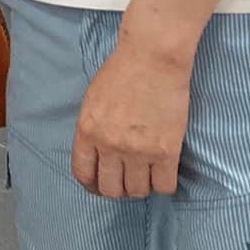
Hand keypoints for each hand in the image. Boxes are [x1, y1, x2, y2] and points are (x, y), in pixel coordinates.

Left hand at [71, 39, 190, 198]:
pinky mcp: (166, 152)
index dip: (92, 185)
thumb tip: (97, 154)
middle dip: (118, 189)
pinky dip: (163, 184)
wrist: (152, 58)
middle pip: (110, 189)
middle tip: (126, 180)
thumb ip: (93, 130)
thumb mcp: (92, 101)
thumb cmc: (121, 72)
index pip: (83, 174)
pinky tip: (163, 171)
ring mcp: (138, 151)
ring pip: (138, 191)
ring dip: (141, 186)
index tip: (100, 185)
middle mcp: (109, 145)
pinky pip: (164, 186)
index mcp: (87, 131)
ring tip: (146, 173)